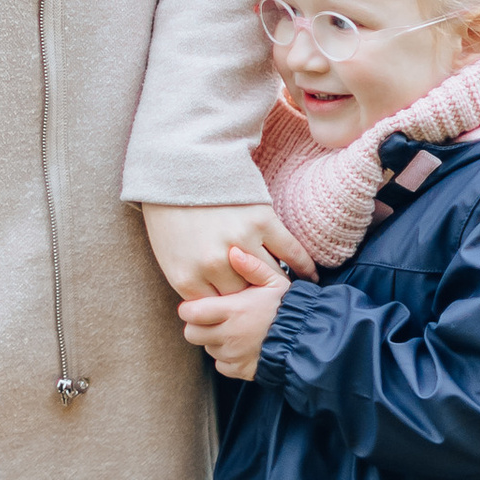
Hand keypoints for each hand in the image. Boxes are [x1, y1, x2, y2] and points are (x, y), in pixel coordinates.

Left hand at [141, 201, 312, 298]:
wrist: (178, 169)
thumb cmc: (170, 214)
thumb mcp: (170, 257)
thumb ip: (194, 284)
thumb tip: (219, 305)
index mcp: (187, 279)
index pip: (218, 310)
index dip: (231, 308)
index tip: (244, 308)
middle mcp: (214, 266)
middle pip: (244, 298)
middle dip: (252, 297)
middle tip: (266, 300)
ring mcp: (240, 244)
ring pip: (269, 279)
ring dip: (277, 285)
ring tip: (288, 291)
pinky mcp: (262, 222)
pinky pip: (290, 252)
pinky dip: (303, 266)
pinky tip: (310, 275)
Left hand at [178, 242, 291, 382]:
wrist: (310, 338)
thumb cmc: (291, 306)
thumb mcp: (275, 281)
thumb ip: (253, 266)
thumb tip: (233, 251)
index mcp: (233, 310)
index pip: (190, 312)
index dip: (190, 308)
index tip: (199, 303)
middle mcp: (229, 335)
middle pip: (192, 333)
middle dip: (197, 325)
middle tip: (212, 317)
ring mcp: (235, 355)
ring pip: (207, 348)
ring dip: (213, 340)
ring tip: (232, 328)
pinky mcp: (242, 370)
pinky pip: (221, 365)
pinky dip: (226, 358)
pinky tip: (240, 345)